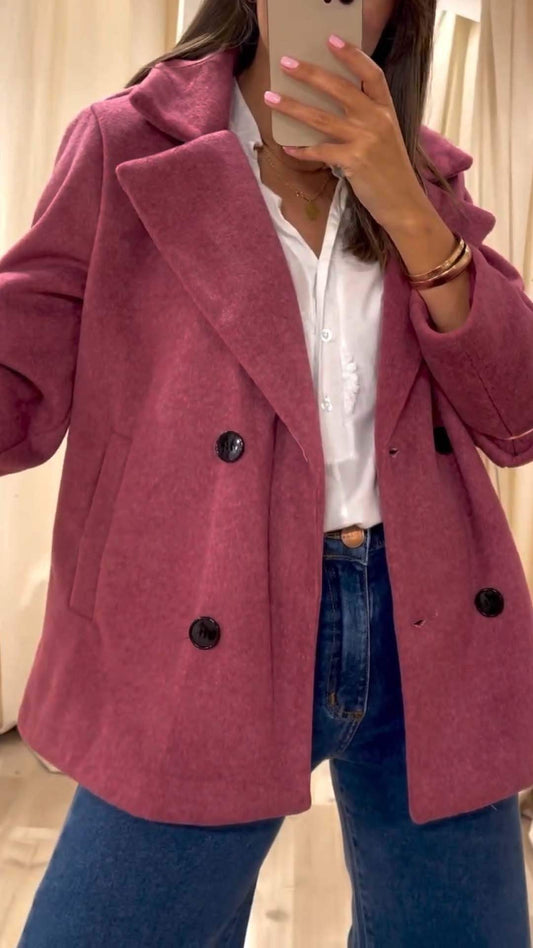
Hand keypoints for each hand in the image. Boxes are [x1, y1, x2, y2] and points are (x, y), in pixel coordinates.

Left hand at [263, 35, 433, 232]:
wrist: (403, 203)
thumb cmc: (391, 170)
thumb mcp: (386, 137)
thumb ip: (366, 119)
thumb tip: (332, 106)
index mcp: (386, 110)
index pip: (371, 74)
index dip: (352, 55)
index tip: (331, 40)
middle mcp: (376, 121)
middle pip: (340, 89)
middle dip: (310, 73)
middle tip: (286, 63)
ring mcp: (364, 141)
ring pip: (321, 118)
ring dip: (293, 107)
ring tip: (271, 97)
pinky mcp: (353, 163)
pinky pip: (319, 152)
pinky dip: (301, 151)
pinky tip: (287, 147)